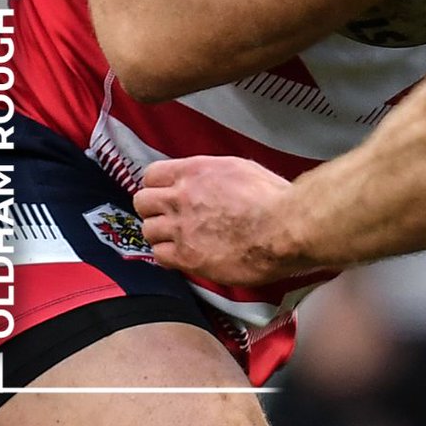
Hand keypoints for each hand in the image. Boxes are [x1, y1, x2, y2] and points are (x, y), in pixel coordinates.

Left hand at [134, 156, 304, 284]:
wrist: (283, 227)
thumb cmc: (273, 198)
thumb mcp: (243, 169)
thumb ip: (215, 174)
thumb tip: (207, 181)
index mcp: (197, 170)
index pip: (152, 175)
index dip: (157, 185)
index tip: (164, 192)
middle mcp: (182, 196)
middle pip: (142, 201)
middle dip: (153, 208)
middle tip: (168, 215)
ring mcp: (181, 227)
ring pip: (147, 230)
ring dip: (161, 233)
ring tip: (178, 237)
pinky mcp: (187, 256)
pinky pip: (159, 256)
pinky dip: (168, 255)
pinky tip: (184, 253)